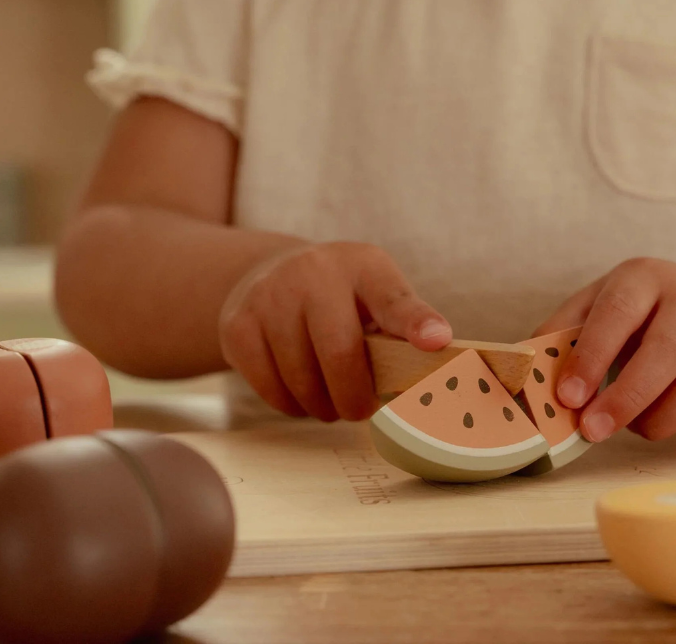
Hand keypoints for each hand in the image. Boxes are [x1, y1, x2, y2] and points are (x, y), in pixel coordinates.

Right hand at [218, 242, 451, 421]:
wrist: (271, 274)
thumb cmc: (340, 296)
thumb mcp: (376, 294)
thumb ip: (403, 325)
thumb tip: (437, 360)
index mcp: (363, 266)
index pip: (393, 297)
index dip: (415, 322)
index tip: (435, 341)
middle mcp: (313, 273)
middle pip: (340, 354)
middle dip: (354, 398)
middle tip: (358, 409)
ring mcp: (269, 295)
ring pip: (302, 381)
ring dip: (321, 406)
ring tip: (328, 397)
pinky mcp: (237, 325)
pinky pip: (271, 390)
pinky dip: (290, 405)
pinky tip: (298, 389)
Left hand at [534, 258, 675, 447]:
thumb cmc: (634, 313)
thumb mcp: (592, 306)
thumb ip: (559, 334)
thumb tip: (522, 371)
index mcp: (644, 278)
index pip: (617, 314)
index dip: (591, 358)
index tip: (568, 397)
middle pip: (666, 354)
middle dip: (625, 400)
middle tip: (592, 430)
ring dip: (658, 420)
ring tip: (633, 426)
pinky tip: (672, 429)